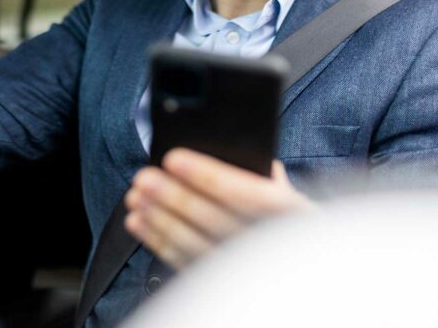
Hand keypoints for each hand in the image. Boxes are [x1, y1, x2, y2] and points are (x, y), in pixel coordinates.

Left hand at [123, 148, 313, 269]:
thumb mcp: (291, 197)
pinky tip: (140, 223)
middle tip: (143, 178)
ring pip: (196, 244)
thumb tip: (242, 154)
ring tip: (136, 198)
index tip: (173, 157)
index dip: (209, 175)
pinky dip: (159, 242)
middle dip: (173, 197)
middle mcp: (273, 246)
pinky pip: (186, 263)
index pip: (250, 193)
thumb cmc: (290, 222)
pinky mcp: (223, 284)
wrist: (301, 272)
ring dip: (160, 219)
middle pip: (215, 220)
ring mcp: (248, 271)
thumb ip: (267, 175)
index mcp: (295, 215)